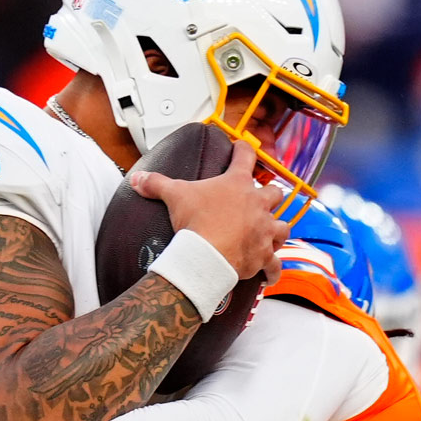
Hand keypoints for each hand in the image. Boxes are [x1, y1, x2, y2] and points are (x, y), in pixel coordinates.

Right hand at [131, 140, 288, 283]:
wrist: (206, 255)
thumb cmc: (196, 222)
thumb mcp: (174, 196)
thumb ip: (156, 184)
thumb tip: (138, 179)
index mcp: (238, 184)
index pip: (246, 156)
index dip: (244, 149)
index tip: (242, 147)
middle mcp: (257, 205)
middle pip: (275, 193)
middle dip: (270, 196)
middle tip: (261, 200)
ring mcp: (264, 231)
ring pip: (282, 227)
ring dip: (277, 230)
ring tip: (271, 234)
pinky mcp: (263, 255)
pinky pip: (275, 264)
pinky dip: (273, 269)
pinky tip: (270, 273)